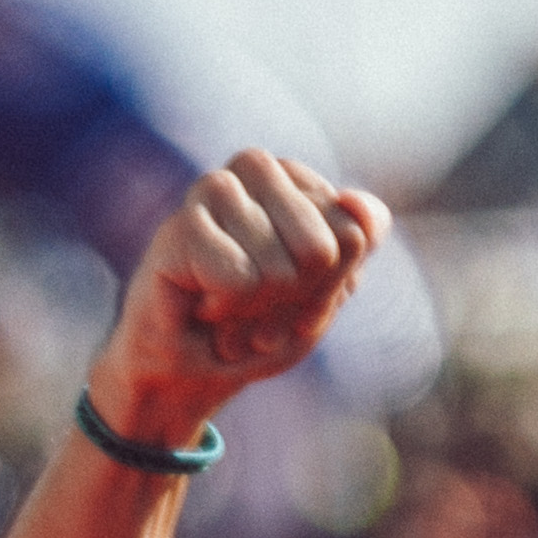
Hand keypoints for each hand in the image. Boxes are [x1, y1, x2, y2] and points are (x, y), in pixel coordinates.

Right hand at [91, 151, 393, 455]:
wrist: (188, 368)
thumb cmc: (258, 324)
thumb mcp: (329, 289)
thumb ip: (359, 239)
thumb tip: (353, 198)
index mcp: (297, 176)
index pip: (355, 234)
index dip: (330, 287)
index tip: (293, 296)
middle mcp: (256, 168)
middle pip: (321, 250)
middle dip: (296, 300)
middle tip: (256, 305)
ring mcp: (214, 189)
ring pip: (281, 269)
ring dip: (259, 310)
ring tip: (227, 305)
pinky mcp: (178, 226)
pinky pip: (240, 281)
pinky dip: (228, 310)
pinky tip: (201, 302)